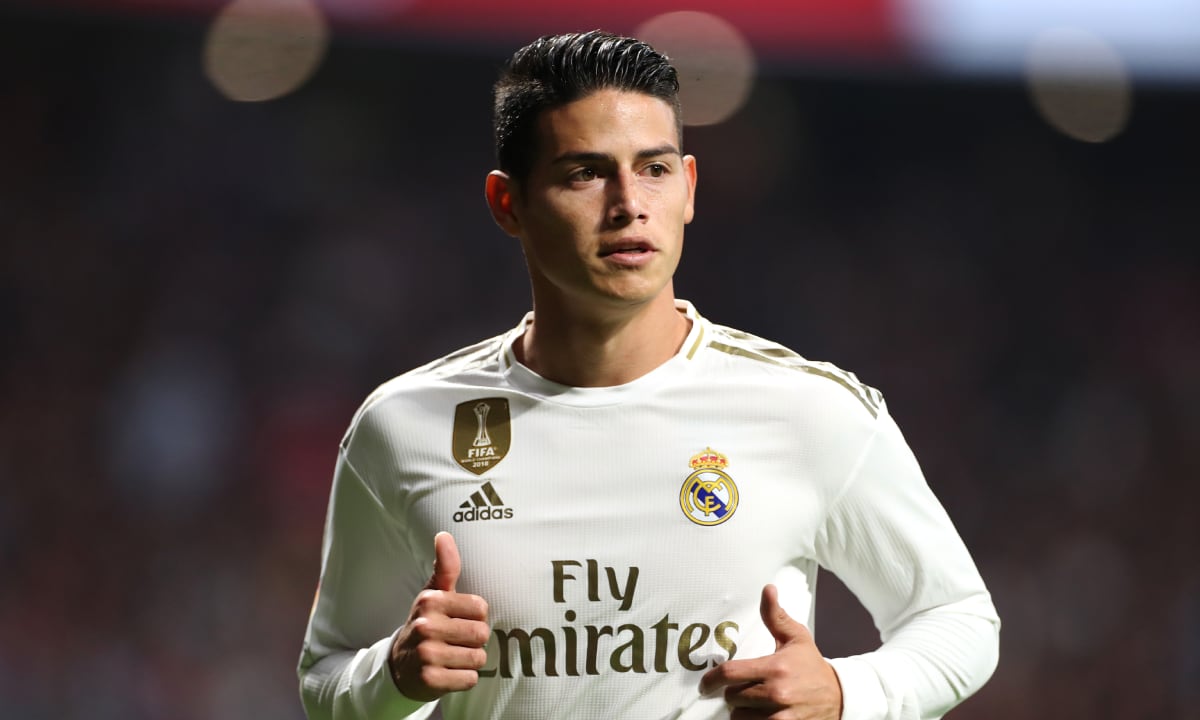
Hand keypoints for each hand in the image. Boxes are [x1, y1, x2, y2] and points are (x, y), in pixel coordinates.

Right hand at [389, 532, 489, 700]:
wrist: (398, 667)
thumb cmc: (426, 625)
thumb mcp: (432, 595)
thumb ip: (445, 566)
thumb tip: (444, 534)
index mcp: (430, 601)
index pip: (481, 607)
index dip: (475, 617)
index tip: (458, 620)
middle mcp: (426, 626)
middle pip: (482, 633)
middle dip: (475, 640)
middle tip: (456, 641)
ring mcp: (426, 654)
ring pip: (478, 658)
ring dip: (470, 661)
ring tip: (452, 657)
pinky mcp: (429, 680)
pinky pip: (470, 680)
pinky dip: (464, 679)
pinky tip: (448, 673)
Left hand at [700, 584, 842, 719]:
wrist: (840, 697)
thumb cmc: (812, 666)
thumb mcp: (796, 638)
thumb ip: (775, 616)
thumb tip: (767, 589)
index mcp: (775, 667)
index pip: (730, 673)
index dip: (711, 679)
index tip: (704, 685)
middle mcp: (777, 692)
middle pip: (732, 697)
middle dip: (733, 693)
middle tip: (743, 689)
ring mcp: (781, 716)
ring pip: (739, 717)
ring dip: (742, 711)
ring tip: (753, 703)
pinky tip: (759, 715)